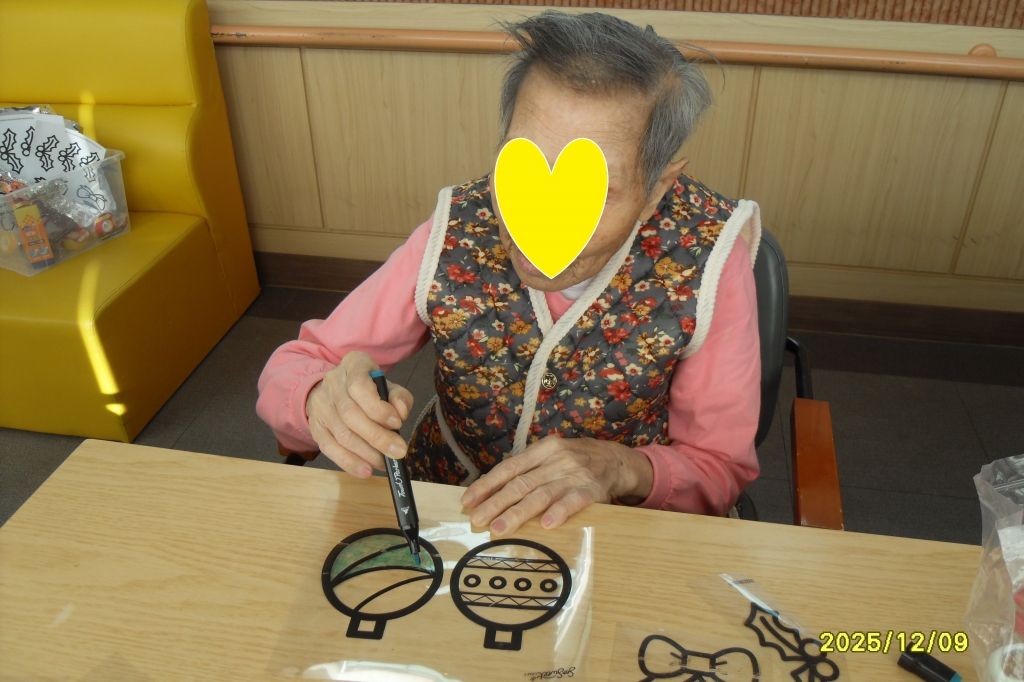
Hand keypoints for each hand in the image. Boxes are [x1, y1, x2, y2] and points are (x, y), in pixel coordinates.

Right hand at [305, 351, 413, 477]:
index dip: (379, 409)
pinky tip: (365, 471)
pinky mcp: (315, 426)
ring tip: (384, 463)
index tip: (397, 423)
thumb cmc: (369, 389)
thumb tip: (401, 413)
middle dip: (377, 437)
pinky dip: (348, 462)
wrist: (336, 389)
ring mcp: (321, 405)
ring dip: (365, 453)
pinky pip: (329, 447)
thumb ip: (399, 397)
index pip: (360, 387)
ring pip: (341, 433)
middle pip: (351, 414)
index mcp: (353, 364)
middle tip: (397, 452)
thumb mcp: (388, 385)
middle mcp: (333, 382)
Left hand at [460, 435, 653, 536]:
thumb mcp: (551, 457)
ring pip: (541, 495)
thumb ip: (528, 472)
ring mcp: (574, 475)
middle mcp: (556, 461)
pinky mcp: (592, 491)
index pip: (509, 468)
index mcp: (542, 450)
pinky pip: (573, 502)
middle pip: (520, 484)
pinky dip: (559, 512)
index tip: (469, 500)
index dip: (487, 484)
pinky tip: (547, 524)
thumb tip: (492, 494)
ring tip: (500, 529)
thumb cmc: (575, 462)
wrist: (616, 460)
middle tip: (477, 520)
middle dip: (496, 503)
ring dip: (518, 513)